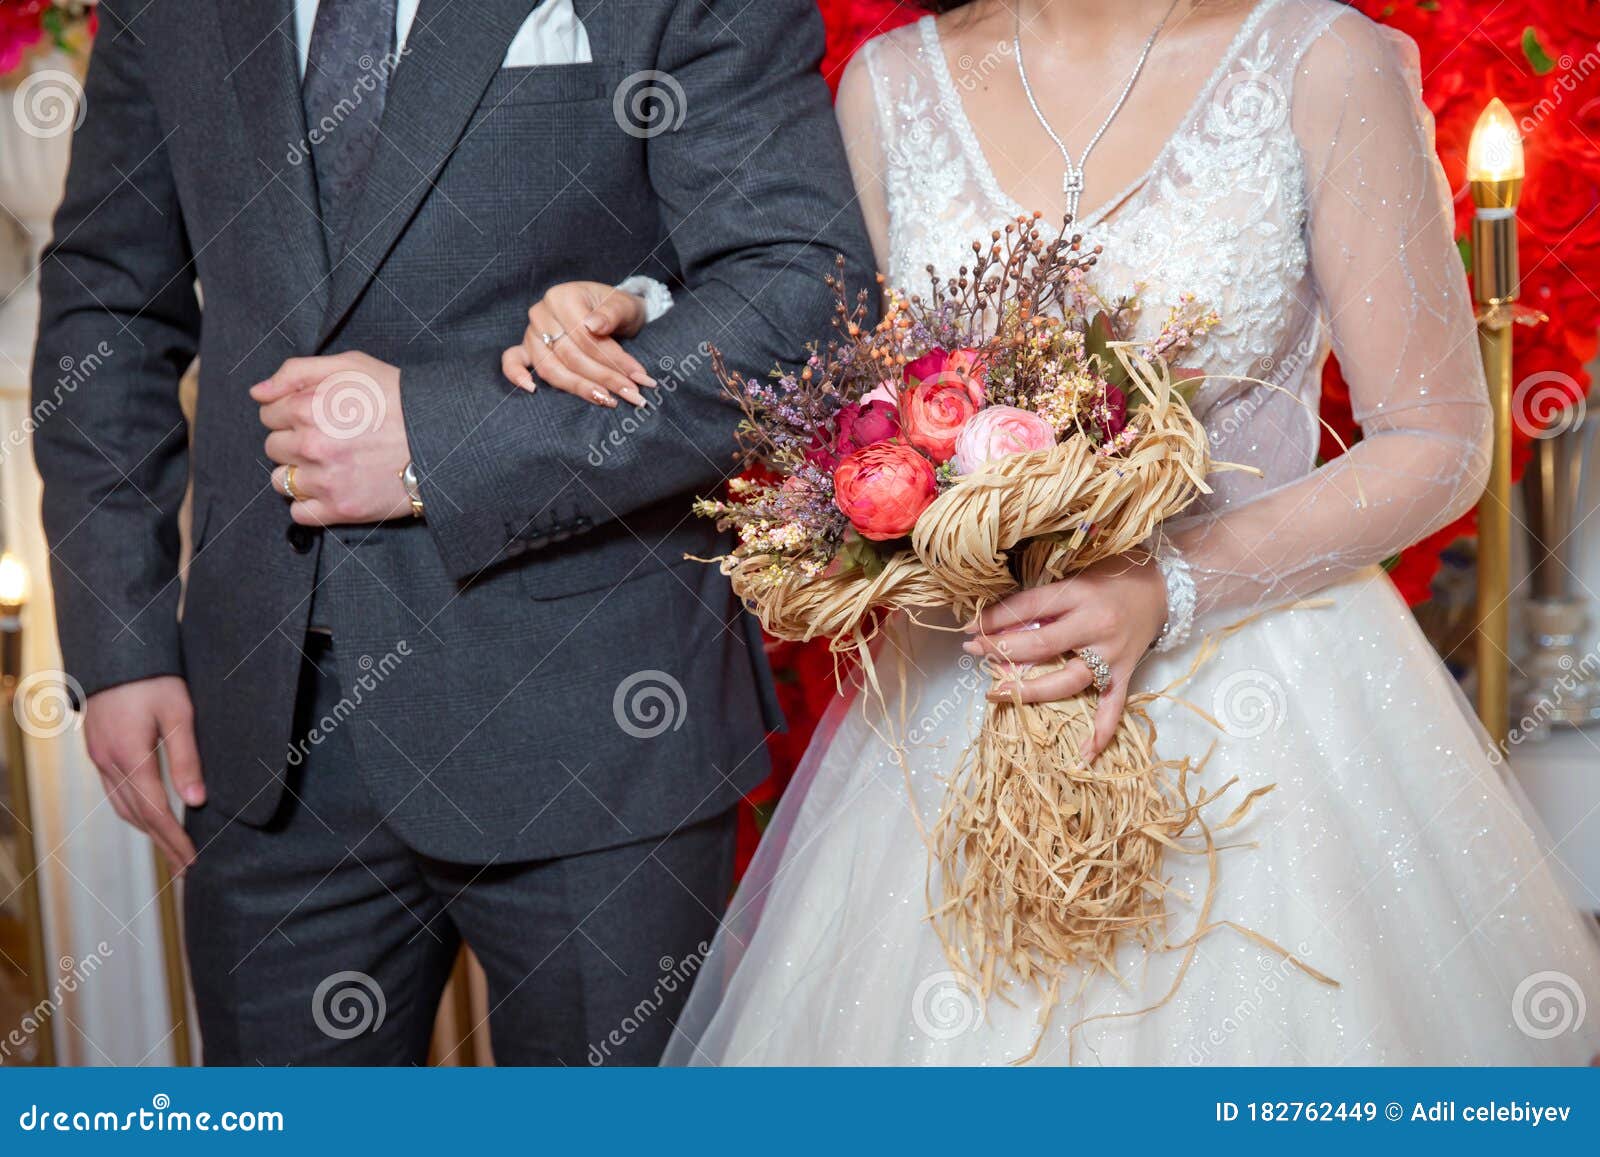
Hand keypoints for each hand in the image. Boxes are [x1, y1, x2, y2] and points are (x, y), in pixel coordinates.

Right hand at [83, 676, 203, 874]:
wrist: (117, 651)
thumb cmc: (155, 678)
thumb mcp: (180, 714)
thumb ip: (187, 759)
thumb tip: (198, 801)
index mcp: (130, 756)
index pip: (156, 810)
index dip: (175, 838)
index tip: (193, 859)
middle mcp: (108, 762)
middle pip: (137, 815)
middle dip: (164, 843)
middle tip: (186, 868)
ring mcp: (98, 757)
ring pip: (121, 806)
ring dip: (146, 830)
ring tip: (171, 849)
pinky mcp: (97, 750)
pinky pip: (113, 791)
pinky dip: (133, 811)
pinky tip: (147, 816)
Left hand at [253, 351, 412, 525]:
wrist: (441, 437)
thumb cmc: (397, 397)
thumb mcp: (351, 366)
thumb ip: (297, 372)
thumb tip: (257, 393)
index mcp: (307, 406)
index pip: (268, 414)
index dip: (290, 413)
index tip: (315, 416)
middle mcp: (310, 444)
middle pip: (273, 447)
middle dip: (294, 442)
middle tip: (327, 440)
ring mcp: (324, 479)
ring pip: (281, 481)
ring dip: (298, 474)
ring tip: (328, 466)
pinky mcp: (340, 508)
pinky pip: (299, 513)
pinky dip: (310, 504)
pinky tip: (331, 489)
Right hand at [501, 281, 654, 407]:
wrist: (606, 310)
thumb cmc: (614, 309)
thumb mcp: (622, 305)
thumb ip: (611, 314)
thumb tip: (594, 326)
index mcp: (562, 297)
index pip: (585, 338)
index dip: (613, 360)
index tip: (638, 378)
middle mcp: (541, 313)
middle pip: (570, 356)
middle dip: (604, 378)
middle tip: (631, 395)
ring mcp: (531, 332)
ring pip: (550, 368)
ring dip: (579, 387)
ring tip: (608, 400)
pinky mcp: (526, 348)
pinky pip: (512, 361)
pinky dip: (516, 375)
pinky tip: (532, 390)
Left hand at [964, 553, 1168, 762]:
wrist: (1162, 588)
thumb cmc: (1111, 578)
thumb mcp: (1076, 576)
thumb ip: (1045, 598)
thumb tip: (1000, 620)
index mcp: (1080, 595)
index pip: (1029, 606)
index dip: (996, 618)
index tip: (969, 627)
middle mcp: (1096, 625)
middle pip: (1043, 643)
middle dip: (1002, 649)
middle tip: (974, 652)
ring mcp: (1111, 654)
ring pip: (1068, 680)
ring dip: (1031, 690)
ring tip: (997, 694)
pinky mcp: (1125, 674)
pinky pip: (1112, 707)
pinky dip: (1101, 732)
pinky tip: (1083, 755)